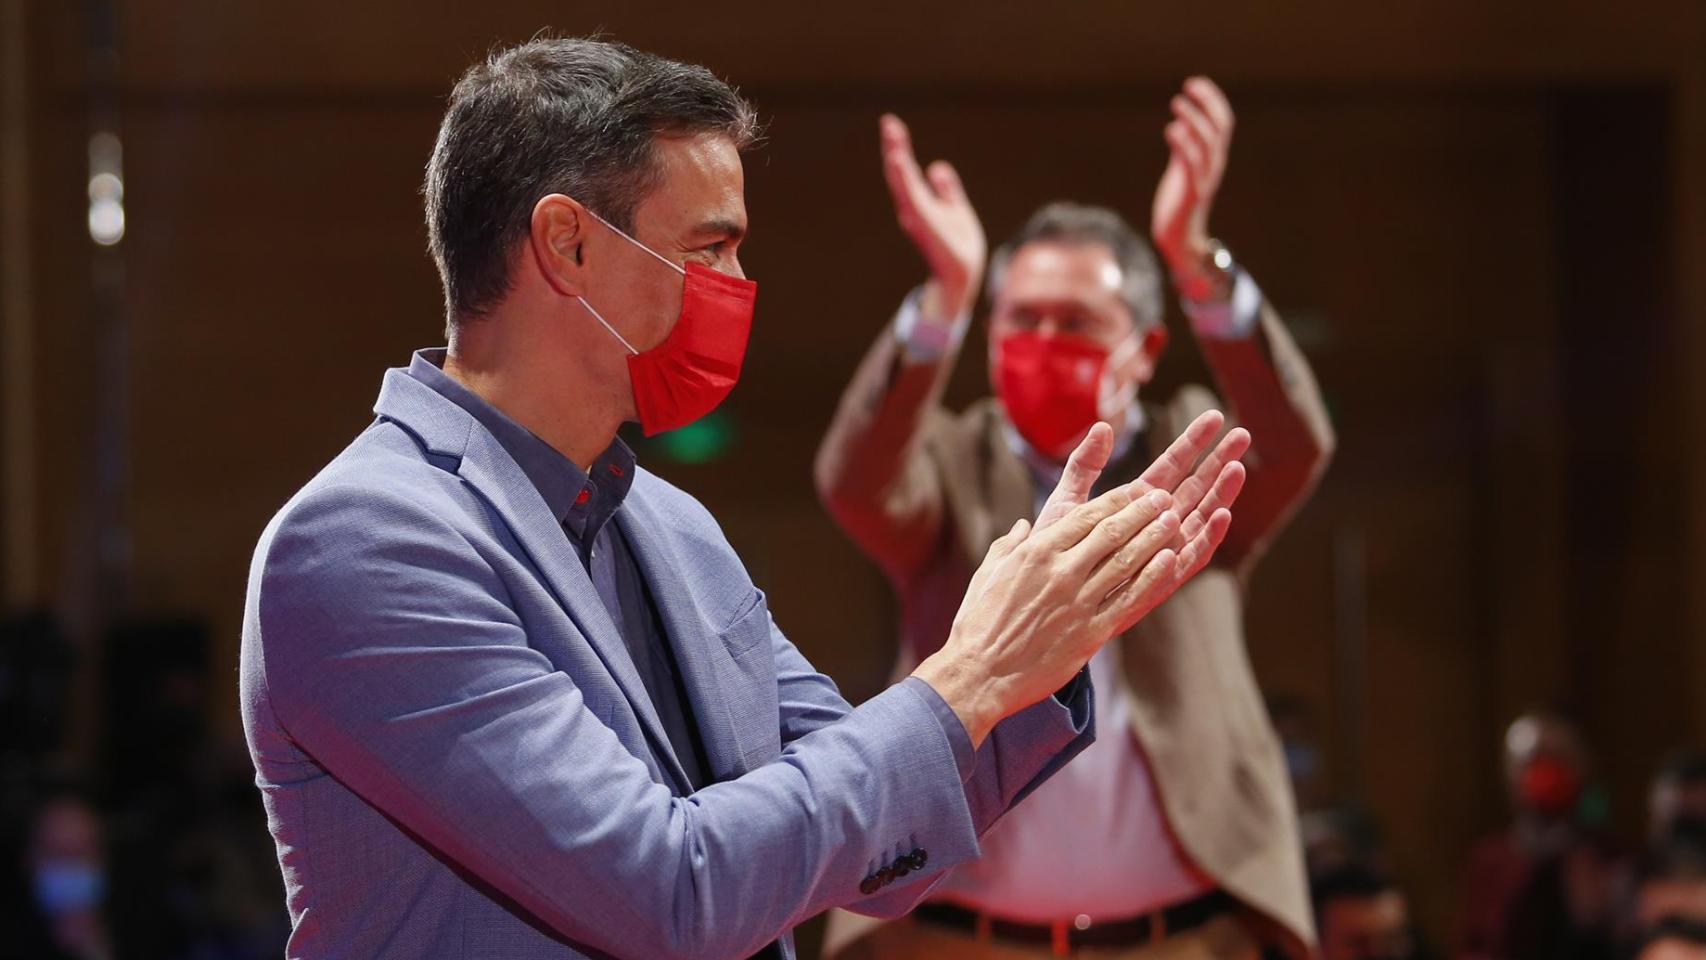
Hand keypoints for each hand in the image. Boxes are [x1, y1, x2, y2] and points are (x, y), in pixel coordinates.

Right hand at [880, 114, 986, 316]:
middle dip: (893, 147)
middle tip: (887, 122)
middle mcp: (913, 207)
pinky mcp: (924, 223)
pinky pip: (912, 197)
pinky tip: (901, 162)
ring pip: (902, 183)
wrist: (963, 274)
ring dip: (896, 159)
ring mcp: (916, 215)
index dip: (899, 146)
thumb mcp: (955, 208)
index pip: (907, 169)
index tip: (891, 124)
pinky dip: (905, 180)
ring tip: (892, 137)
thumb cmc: (958, 246)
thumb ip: (947, 189)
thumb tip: (937, 166)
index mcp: (920, 202)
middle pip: (899, 172)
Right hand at [913, 415, 1246, 744]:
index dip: (1117, 500)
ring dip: (1155, 537)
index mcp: (1036, 553)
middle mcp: (1062, 572)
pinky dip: (1152, 577)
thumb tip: (1025, 526)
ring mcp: (1079, 602)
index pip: (1086, 516)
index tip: (1137, 489)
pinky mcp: (1092, 632)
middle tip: (1164, 497)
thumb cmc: (977, 624)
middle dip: (1143, 511)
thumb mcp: (987, 574)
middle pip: (1113, 532)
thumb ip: (1009, 545)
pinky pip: (1129, 599)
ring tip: (1174, 519)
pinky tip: (1171, 561)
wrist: (980, 674)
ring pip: (1127, 560)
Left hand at [1038, 412, 1248, 627]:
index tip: (1214, 417)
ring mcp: (1161, 553)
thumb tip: (1103, 425)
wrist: (1042, 604)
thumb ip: (1084, 466)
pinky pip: (1189, 559)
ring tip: (1237, 468)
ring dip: (1220, 495)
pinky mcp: (1159, 582)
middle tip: (1242, 434)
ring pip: (1199, 519)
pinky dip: (1207, 538)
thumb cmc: (1052, 554)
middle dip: (1218, 461)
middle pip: (1195, 487)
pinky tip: (1222, 515)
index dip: (1193, 442)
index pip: (1172, 466)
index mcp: (1135, 502)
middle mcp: (1154, 526)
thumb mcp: (1066, 504)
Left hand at [1150, 77, 1234, 284]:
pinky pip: (1192, 165)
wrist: (1180, 237)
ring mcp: (1205, 179)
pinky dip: (1184, 145)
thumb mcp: (1183, 168)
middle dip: (1207, 103)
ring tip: (1177, 104)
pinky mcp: (1192, 193)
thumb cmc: (1180, 201)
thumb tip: (1183, 121)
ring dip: (1193, 119)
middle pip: (1219, 127)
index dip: (1212, 100)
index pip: (1223, 122)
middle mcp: (1214, 165)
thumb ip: (1185, 146)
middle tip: (1188, 86)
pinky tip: (1172, 130)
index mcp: (1214, 157)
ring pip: (1207, 142)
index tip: (1195, 83)